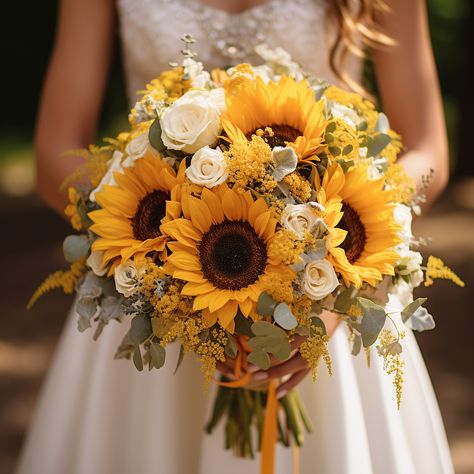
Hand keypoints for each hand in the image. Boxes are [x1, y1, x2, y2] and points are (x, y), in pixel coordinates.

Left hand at [216, 310, 339, 397]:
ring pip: (296, 365)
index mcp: (305, 320)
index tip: (251, 350)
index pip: (283, 335)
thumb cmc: (301, 309)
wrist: (327, 312)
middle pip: (289, 351)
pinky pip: (303, 374)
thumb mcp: (289, 309)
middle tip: (250, 368)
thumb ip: (275, 319)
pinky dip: (290, 384)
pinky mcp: (317, 358)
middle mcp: (312, 335)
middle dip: (268, 361)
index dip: (267, 343)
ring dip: (276, 373)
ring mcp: (316, 348)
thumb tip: (255, 333)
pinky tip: (277, 394)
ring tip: (257, 379)